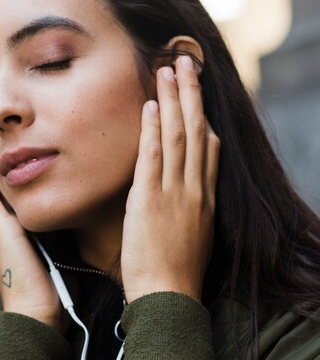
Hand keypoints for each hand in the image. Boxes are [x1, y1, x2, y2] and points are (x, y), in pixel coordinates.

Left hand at [0, 170, 60, 328]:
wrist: (39, 313)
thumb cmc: (21, 276)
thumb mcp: (5, 236)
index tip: (10, 158)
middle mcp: (12, 240)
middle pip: (15, 206)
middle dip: (24, 187)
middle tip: (38, 166)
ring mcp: (30, 250)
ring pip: (33, 218)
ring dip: (39, 202)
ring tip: (53, 184)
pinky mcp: (47, 259)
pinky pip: (48, 232)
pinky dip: (51, 220)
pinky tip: (62, 215)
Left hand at [121, 55, 219, 302]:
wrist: (169, 298)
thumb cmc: (176, 274)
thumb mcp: (192, 237)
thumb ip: (188, 210)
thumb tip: (180, 195)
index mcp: (204, 199)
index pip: (208, 149)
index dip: (202, 116)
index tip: (196, 93)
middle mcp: (194, 190)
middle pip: (196, 131)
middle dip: (191, 94)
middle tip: (185, 61)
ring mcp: (174, 193)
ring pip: (177, 136)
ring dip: (172, 100)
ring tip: (167, 69)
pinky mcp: (150, 200)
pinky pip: (153, 157)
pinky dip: (153, 129)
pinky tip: (150, 105)